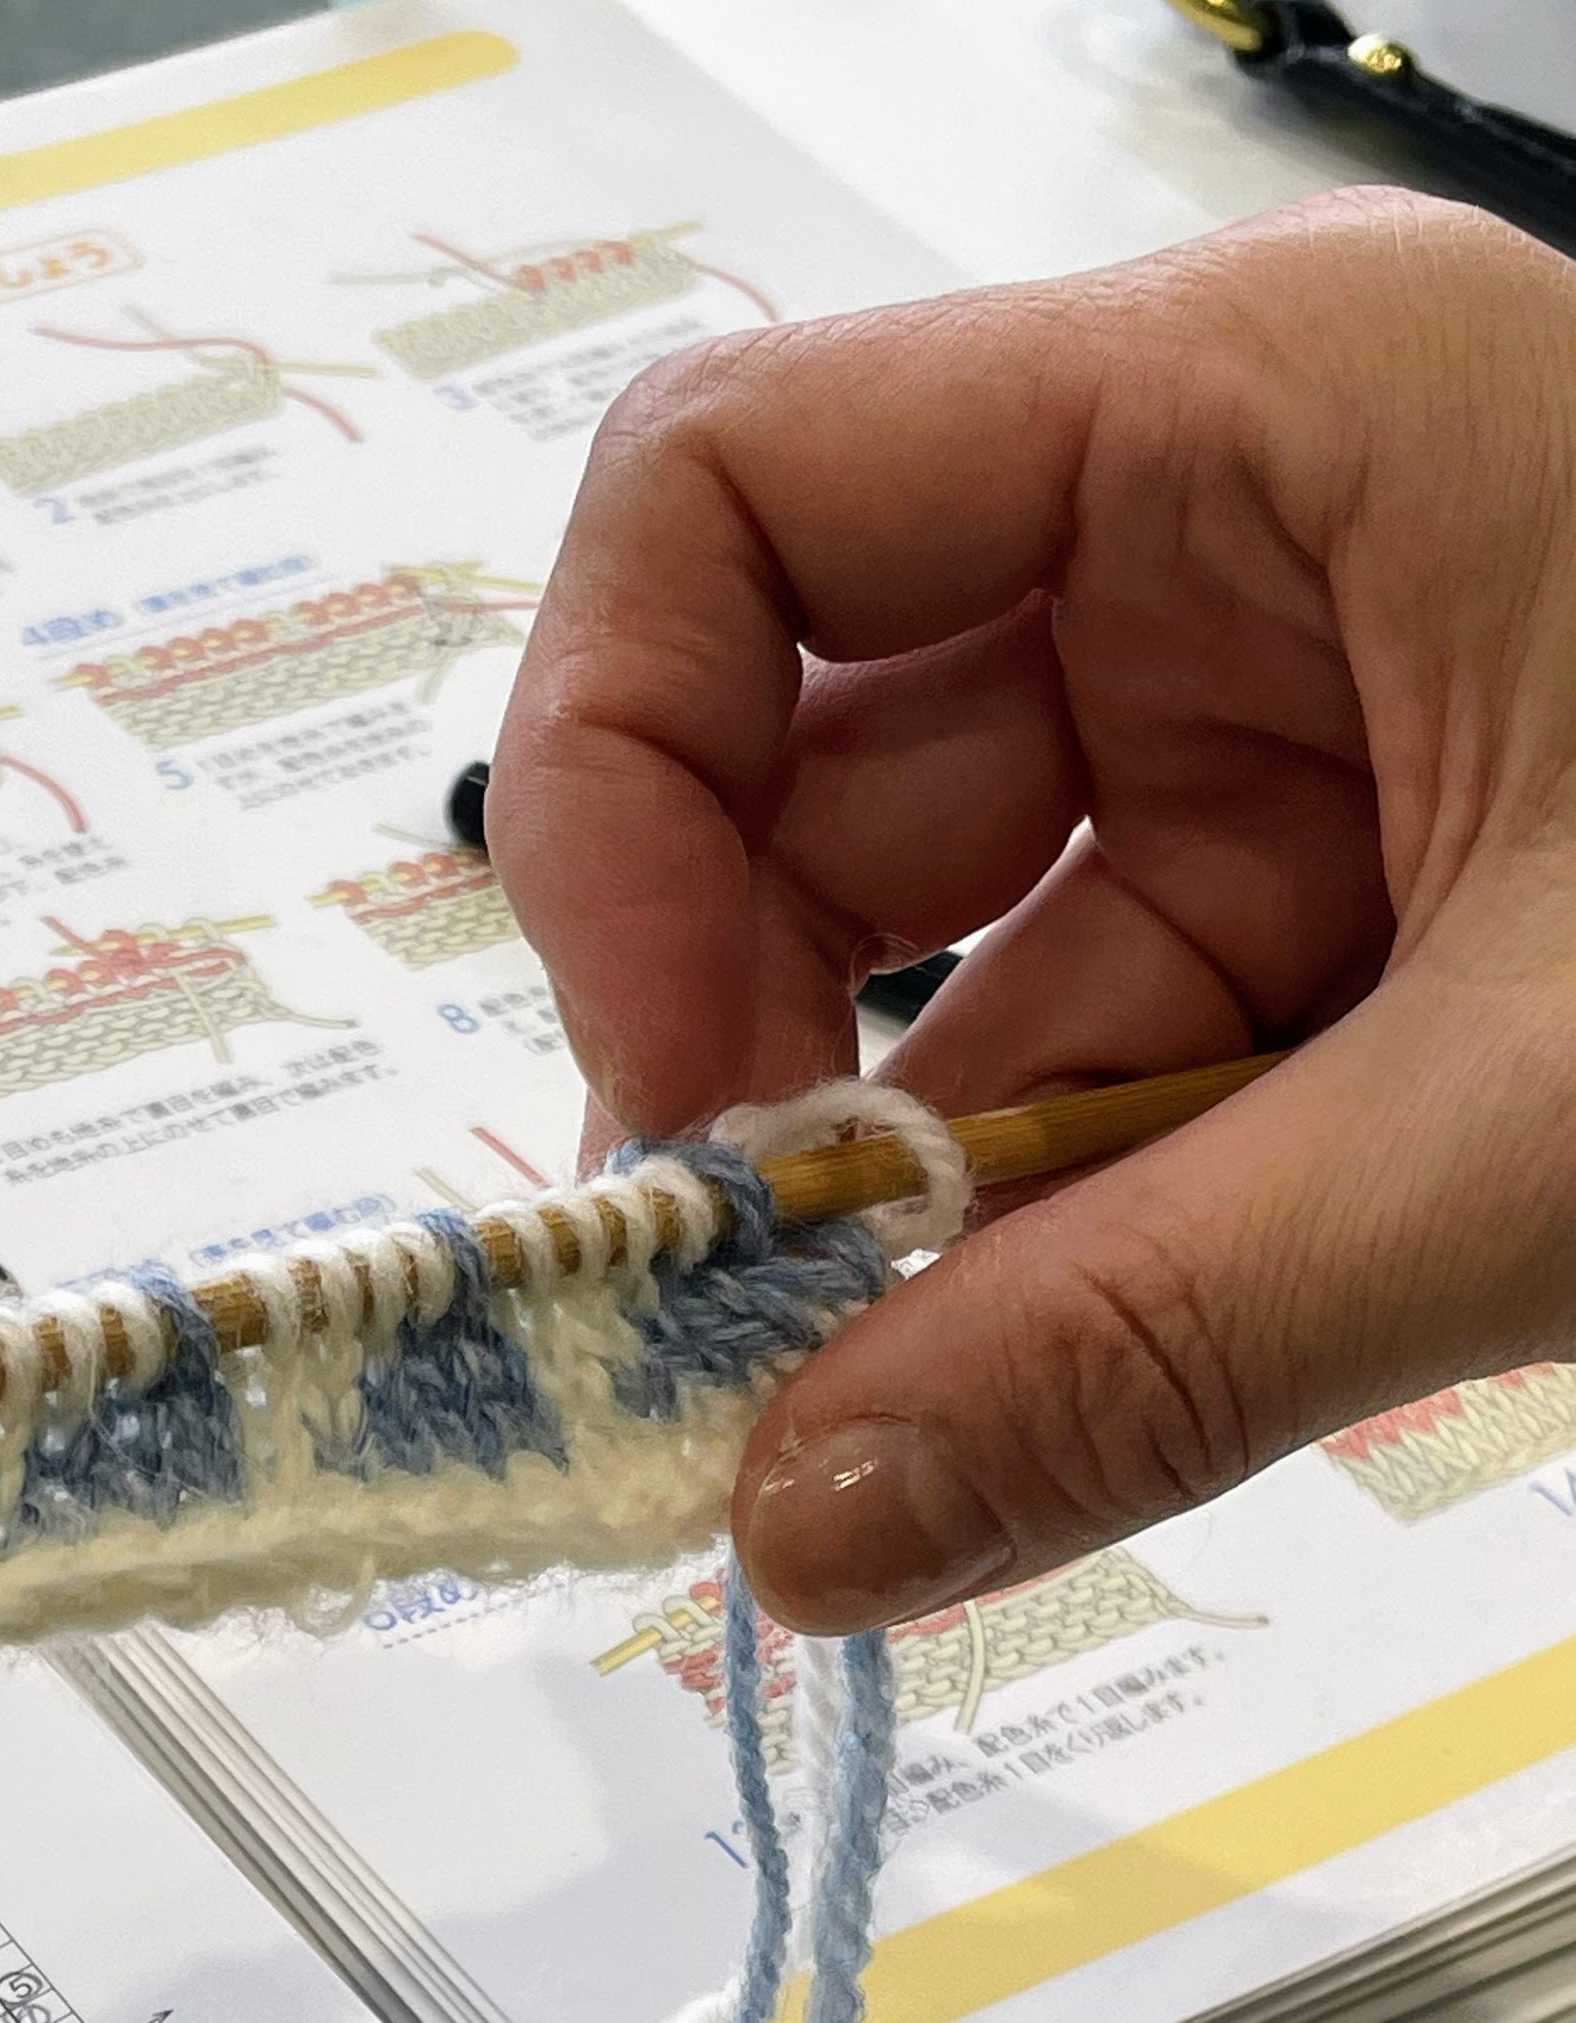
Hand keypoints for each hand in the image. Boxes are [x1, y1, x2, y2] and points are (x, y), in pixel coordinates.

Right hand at [488, 190, 1575, 1630]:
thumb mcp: (1562, 1121)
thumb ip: (1155, 1341)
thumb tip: (799, 1534)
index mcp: (1266, 425)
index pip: (734, 496)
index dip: (606, 779)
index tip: (657, 1091)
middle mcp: (1236, 549)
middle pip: (799, 762)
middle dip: (740, 1051)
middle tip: (742, 1325)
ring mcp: (1291, 744)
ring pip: (946, 965)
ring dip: (901, 1203)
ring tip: (904, 1407)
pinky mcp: (1348, 924)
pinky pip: (1095, 1077)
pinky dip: (1047, 1248)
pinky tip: (1045, 1382)